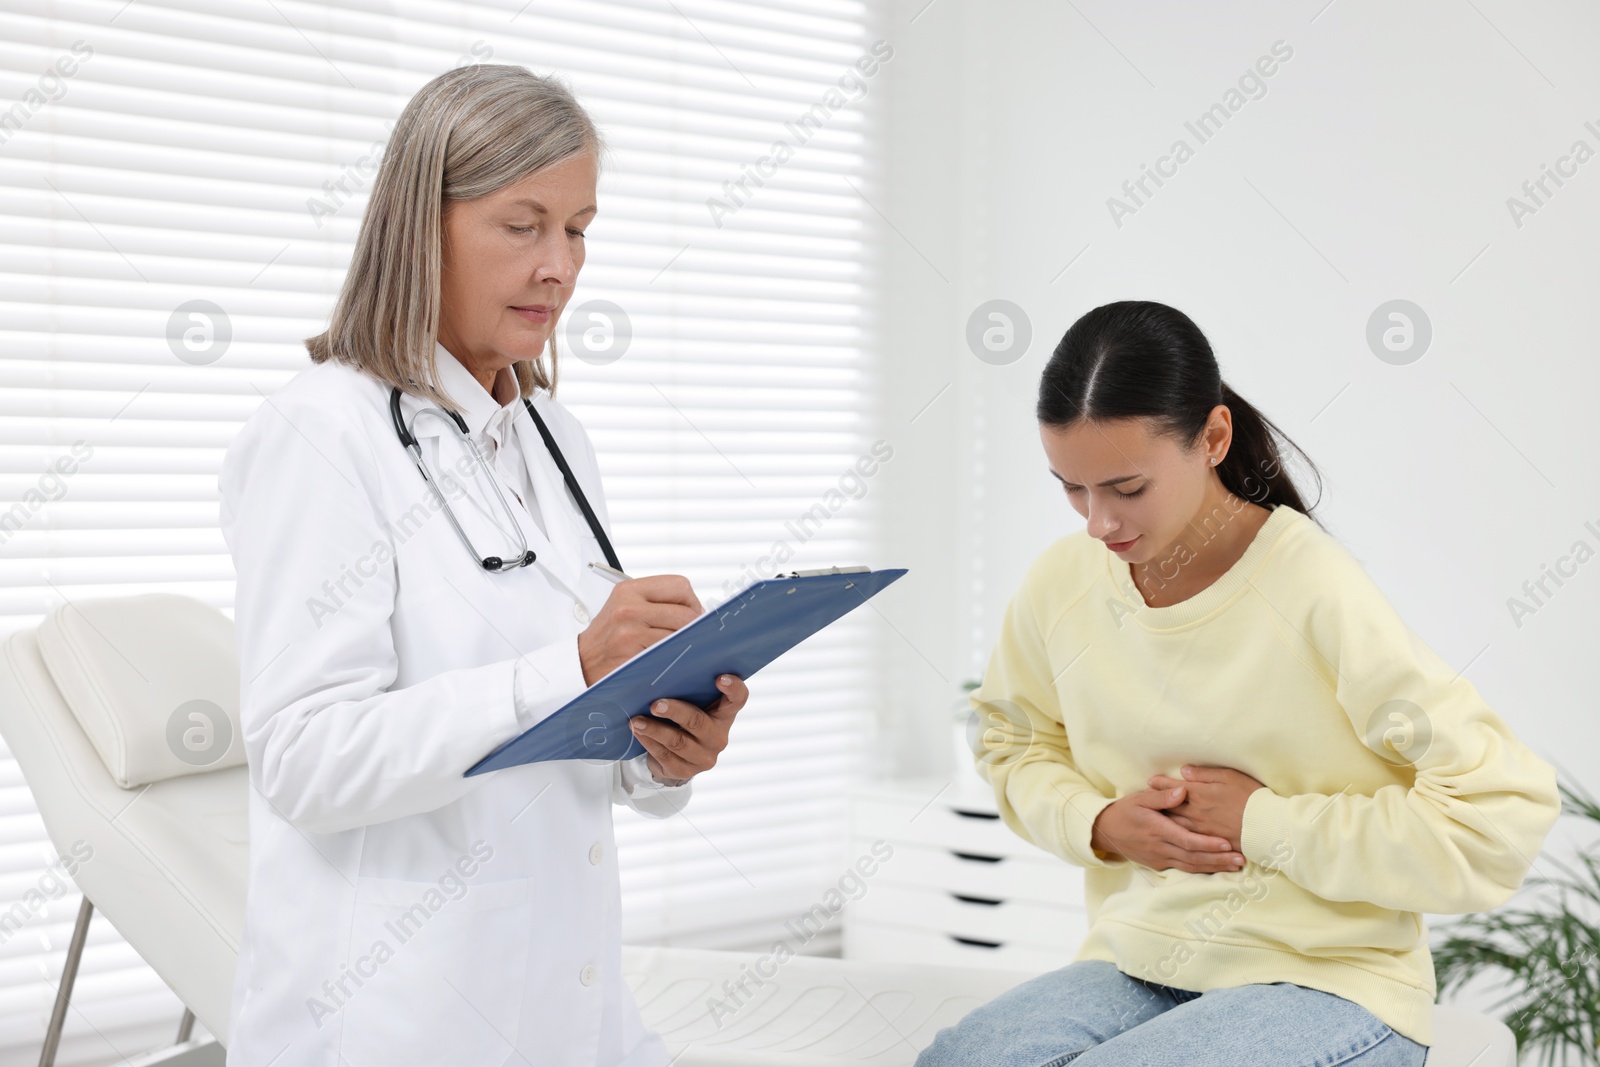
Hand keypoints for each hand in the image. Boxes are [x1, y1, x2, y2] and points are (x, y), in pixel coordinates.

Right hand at [578, 575, 702, 684]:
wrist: (581, 663)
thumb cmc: (609, 637)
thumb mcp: (625, 607)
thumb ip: (656, 602)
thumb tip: (698, 610)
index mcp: (629, 589)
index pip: (679, 585)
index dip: (692, 601)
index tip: (691, 614)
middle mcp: (629, 606)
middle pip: (685, 611)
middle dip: (694, 625)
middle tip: (690, 635)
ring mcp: (630, 630)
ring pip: (681, 633)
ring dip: (685, 643)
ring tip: (678, 647)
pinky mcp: (633, 652)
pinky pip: (669, 651)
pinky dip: (675, 655)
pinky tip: (668, 657)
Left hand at [627, 674, 747, 782]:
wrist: (674, 756)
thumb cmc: (681, 718)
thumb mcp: (690, 701)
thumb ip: (688, 685)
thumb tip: (665, 654)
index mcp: (724, 714)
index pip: (738, 700)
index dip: (733, 689)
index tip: (720, 677)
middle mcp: (718, 736)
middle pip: (698, 722)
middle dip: (675, 711)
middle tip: (656, 704)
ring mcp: (703, 756)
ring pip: (677, 742)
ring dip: (654, 729)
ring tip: (636, 720)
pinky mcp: (685, 771)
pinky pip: (664, 756)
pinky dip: (648, 741)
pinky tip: (637, 732)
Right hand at [1089, 783, 1244, 873]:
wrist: (1105, 832)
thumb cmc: (1125, 811)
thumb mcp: (1139, 799)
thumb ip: (1162, 796)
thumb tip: (1183, 790)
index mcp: (1157, 830)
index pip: (1187, 840)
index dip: (1207, 843)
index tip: (1226, 843)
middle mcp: (1160, 848)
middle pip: (1194, 857)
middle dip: (1219, 859)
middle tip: (1241, 859)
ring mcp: (1160, 859)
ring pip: (1192, 866)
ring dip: (1215, 867)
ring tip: (1236, 866)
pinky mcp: (1160, 865)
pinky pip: (1184, 869)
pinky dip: (1202, 870)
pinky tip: (1217, 868)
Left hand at [1146, 764, 1266, 853]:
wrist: (1266, 824)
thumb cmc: (1250, 796)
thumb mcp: (1229, 777)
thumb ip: (1204, 774)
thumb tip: (1184, 771)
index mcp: (1200, 794)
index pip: (1174, 788)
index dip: (1161, 784)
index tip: (1150, 781)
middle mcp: (1196, 812)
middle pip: (1170, 807)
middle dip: (1157, 802)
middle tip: (1144, 799)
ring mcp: (1201, 829)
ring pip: (1175, 824)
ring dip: (1162, 819)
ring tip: (1152, 815)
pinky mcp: (1208, 842)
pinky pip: (1187, 839)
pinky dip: (1176, 835)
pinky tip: (1170, 834)